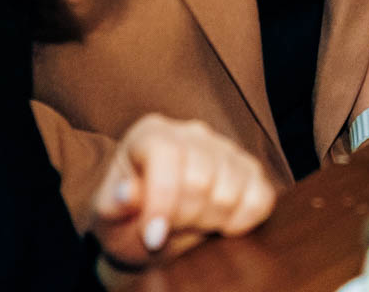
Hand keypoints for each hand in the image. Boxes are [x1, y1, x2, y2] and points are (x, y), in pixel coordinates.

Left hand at [91, 114, 275, 267]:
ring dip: (209, 221)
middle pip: (202, 177)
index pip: (167, 154)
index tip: (153, 237)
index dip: (163, 201)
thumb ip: (113, 206)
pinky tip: (217, 226)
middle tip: (169, 229)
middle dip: (184, 217)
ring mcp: (226, 148)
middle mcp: (192, 132)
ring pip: (232, 190)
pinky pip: (260, 199)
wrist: (151, 229)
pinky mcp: (251, 170)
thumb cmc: (126, 221)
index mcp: (150, 134)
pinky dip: (241, 221)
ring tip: (189, 225)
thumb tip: (127, 192)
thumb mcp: (108, 220)